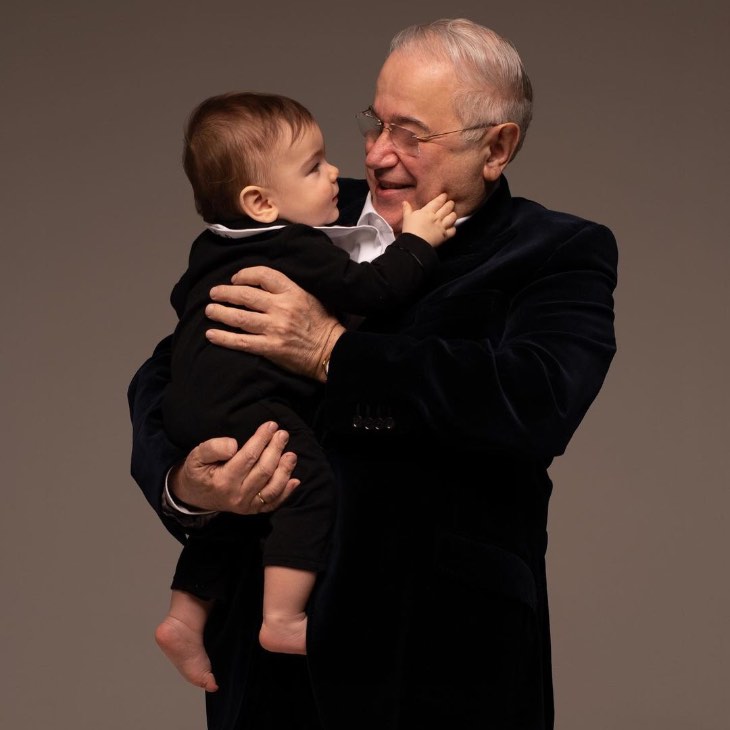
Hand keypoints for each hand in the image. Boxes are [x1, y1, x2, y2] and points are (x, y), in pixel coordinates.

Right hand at [169, 422, 299, 513]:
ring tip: (291, 454)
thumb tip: (233, 445)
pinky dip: (286, 493)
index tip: (271, 426)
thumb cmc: (197, 472)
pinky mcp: (253, 509)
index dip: (262, 439)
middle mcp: (237, 495)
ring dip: (285, 471)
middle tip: (283, 434)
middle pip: (264, 470)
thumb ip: (213, 448)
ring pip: (272, 488)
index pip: (249, 457)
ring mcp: (247, 505)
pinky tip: (295, 480)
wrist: (193, 496)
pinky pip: (273, 503)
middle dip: (276, 450)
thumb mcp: (196, 456)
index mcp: (224, 480)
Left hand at [205, 266, 344, 380]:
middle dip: (225, 293)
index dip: (244, 275)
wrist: (332, 351)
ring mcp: (275, 328)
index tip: (235, 279)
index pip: (263, 275)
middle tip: (214, 293)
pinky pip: (242, 342)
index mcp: (293, 292)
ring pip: (240, 318)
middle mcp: (282, 308)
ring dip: (221, 313)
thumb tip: (262, 284)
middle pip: (245, 296)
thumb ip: (288, 289)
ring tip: (210, 310)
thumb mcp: (310, 297)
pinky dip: (224, 337)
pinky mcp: (271, 348)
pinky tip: (211, 334)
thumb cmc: (323, 324)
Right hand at [401, 192, 456, 246]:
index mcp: (427, 212)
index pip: (437, 202)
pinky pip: (452, 231)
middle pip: (446, 208)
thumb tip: (404, 202)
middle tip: (451, 202)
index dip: (442, 198)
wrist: (415, 243)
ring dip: (453, 215)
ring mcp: (441, 226)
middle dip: (450, 204)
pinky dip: (453, 228)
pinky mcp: (444, 236)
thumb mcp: (406, 218)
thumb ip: (407, 209)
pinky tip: (452, 227)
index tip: (445, 195)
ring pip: (452, 218)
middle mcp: (437, 217)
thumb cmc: (410, 230)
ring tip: (453, 213)